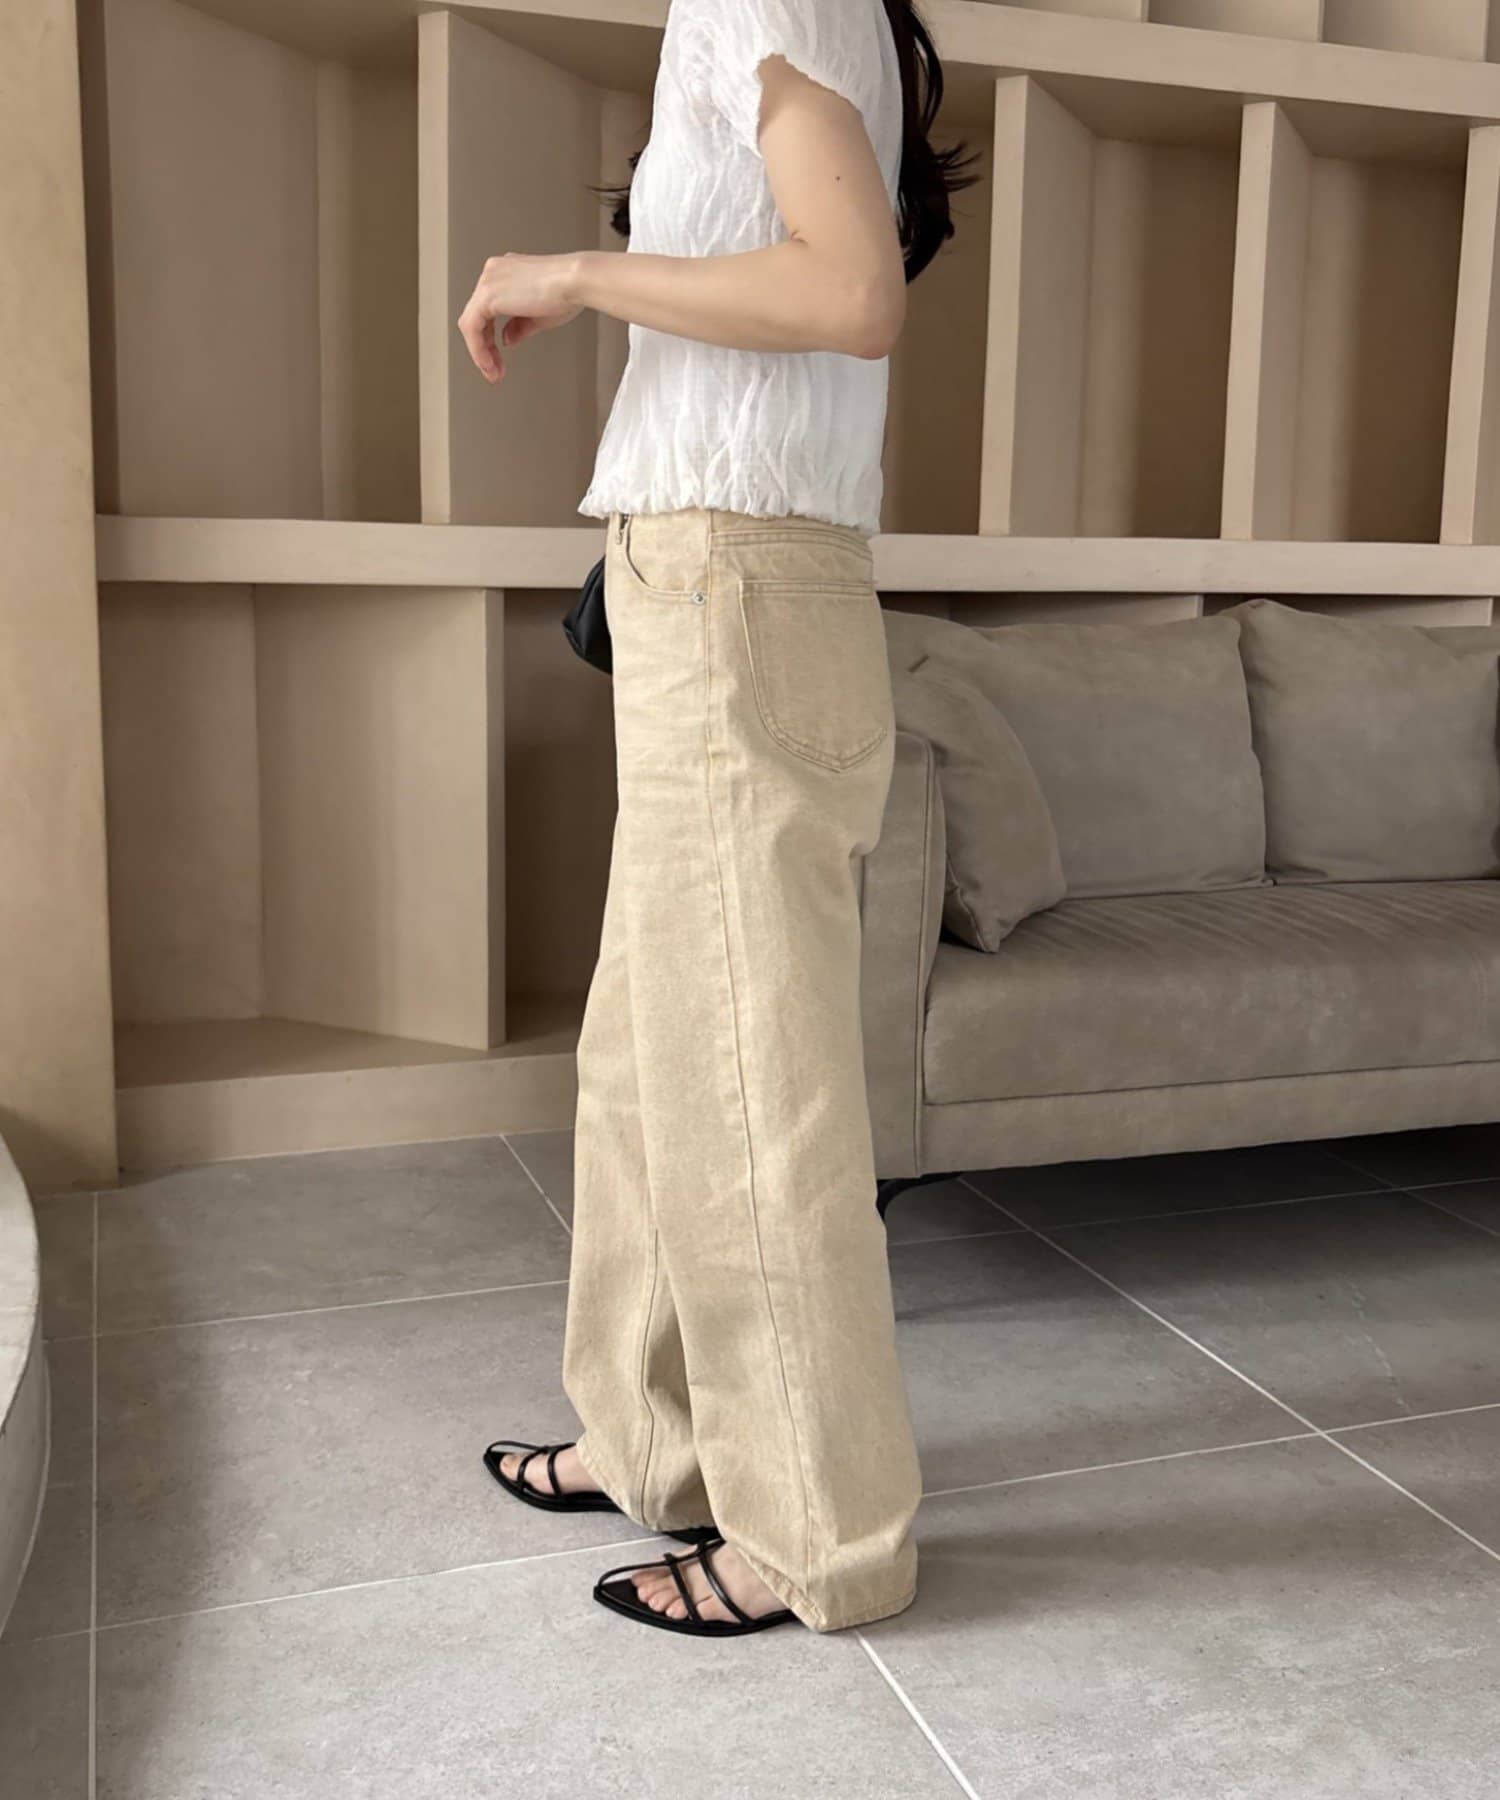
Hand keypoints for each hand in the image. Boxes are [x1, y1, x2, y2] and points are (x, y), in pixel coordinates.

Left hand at [457, 252, 585, 382]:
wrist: (576, 281)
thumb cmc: (567, 292)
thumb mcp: (538, 315)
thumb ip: (518, 326)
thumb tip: (507, 338)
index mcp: (506, 272)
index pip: (488, 309)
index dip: (490, 338)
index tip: (498, 358)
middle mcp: (494, 272)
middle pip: (477, 316)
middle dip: (485, 348)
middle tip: (494, 370)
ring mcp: (489, 281)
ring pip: (471, 323)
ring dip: (480, 352)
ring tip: (492, 372)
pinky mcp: (487, 294)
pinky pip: (471, 327)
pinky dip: (478, 349)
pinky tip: (488, 363)